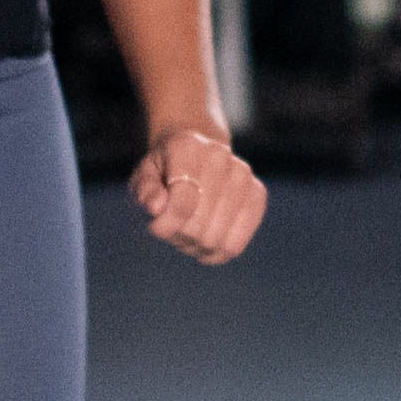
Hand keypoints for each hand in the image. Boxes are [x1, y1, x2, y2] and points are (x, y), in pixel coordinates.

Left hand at [131, 125, 264, 264]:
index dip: (166, 225)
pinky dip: (216, 253)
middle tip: (171, 228)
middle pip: (200, 224)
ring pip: (217, 239)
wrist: (193, 157)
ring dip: (195, 246)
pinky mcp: (257, 194)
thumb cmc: (163, 172)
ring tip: (186, 233)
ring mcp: (243, 174)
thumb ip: (145, 191)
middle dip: (179, 235)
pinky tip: (204, 245)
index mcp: (186, 147)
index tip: (154, 227)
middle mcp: (219, 156)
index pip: (182, 202)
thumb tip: (156, 207)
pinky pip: (236, 243)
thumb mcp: (143, 177)